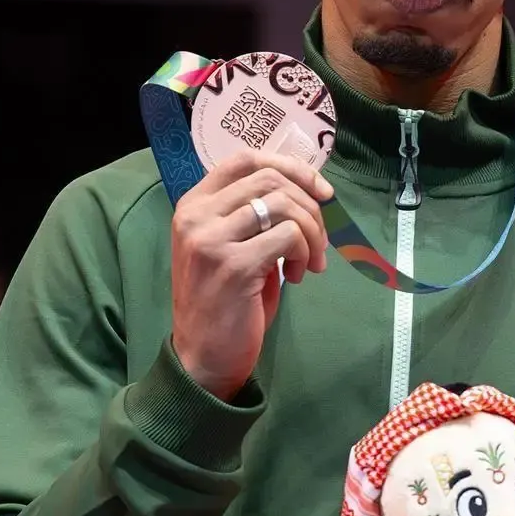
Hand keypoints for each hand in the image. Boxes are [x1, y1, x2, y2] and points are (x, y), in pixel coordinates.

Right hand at [170, 150, 333, 399]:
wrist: (203, 356)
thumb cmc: (224, 302)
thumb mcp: (232, 246)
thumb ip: (255, 215)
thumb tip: (309, 190)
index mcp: (194, 205)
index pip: (245, 159)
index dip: (290, 167)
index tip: (321, 191)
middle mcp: (196, 215)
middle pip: (270, 178)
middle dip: (310, 205)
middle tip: (320, 240)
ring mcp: (211, 239)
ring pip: (284, 204)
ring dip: (311, 233)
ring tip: (310, 263)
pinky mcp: (233, 265)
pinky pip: (288, 236)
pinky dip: (306, 253)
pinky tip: (298, 277)